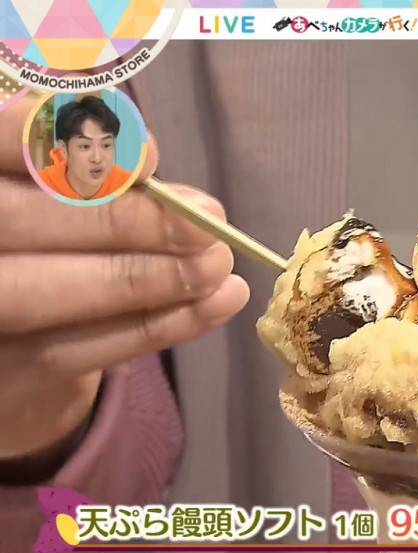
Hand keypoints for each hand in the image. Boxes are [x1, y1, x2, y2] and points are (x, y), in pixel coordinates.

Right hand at [0, 92, 249, 460]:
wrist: (21, 330)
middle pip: (19, 221)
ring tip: (217, 268)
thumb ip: (123, 188)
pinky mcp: (0, 370)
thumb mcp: (79, 196)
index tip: (152, 157)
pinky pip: (76, 350)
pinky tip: (215, 305)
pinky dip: (155, 327)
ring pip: (46, 293)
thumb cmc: (59, 235)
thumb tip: (197, 209)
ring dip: (147, 280)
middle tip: (207, 228)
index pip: (3, 139)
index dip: (71, 143)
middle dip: (123, 223)